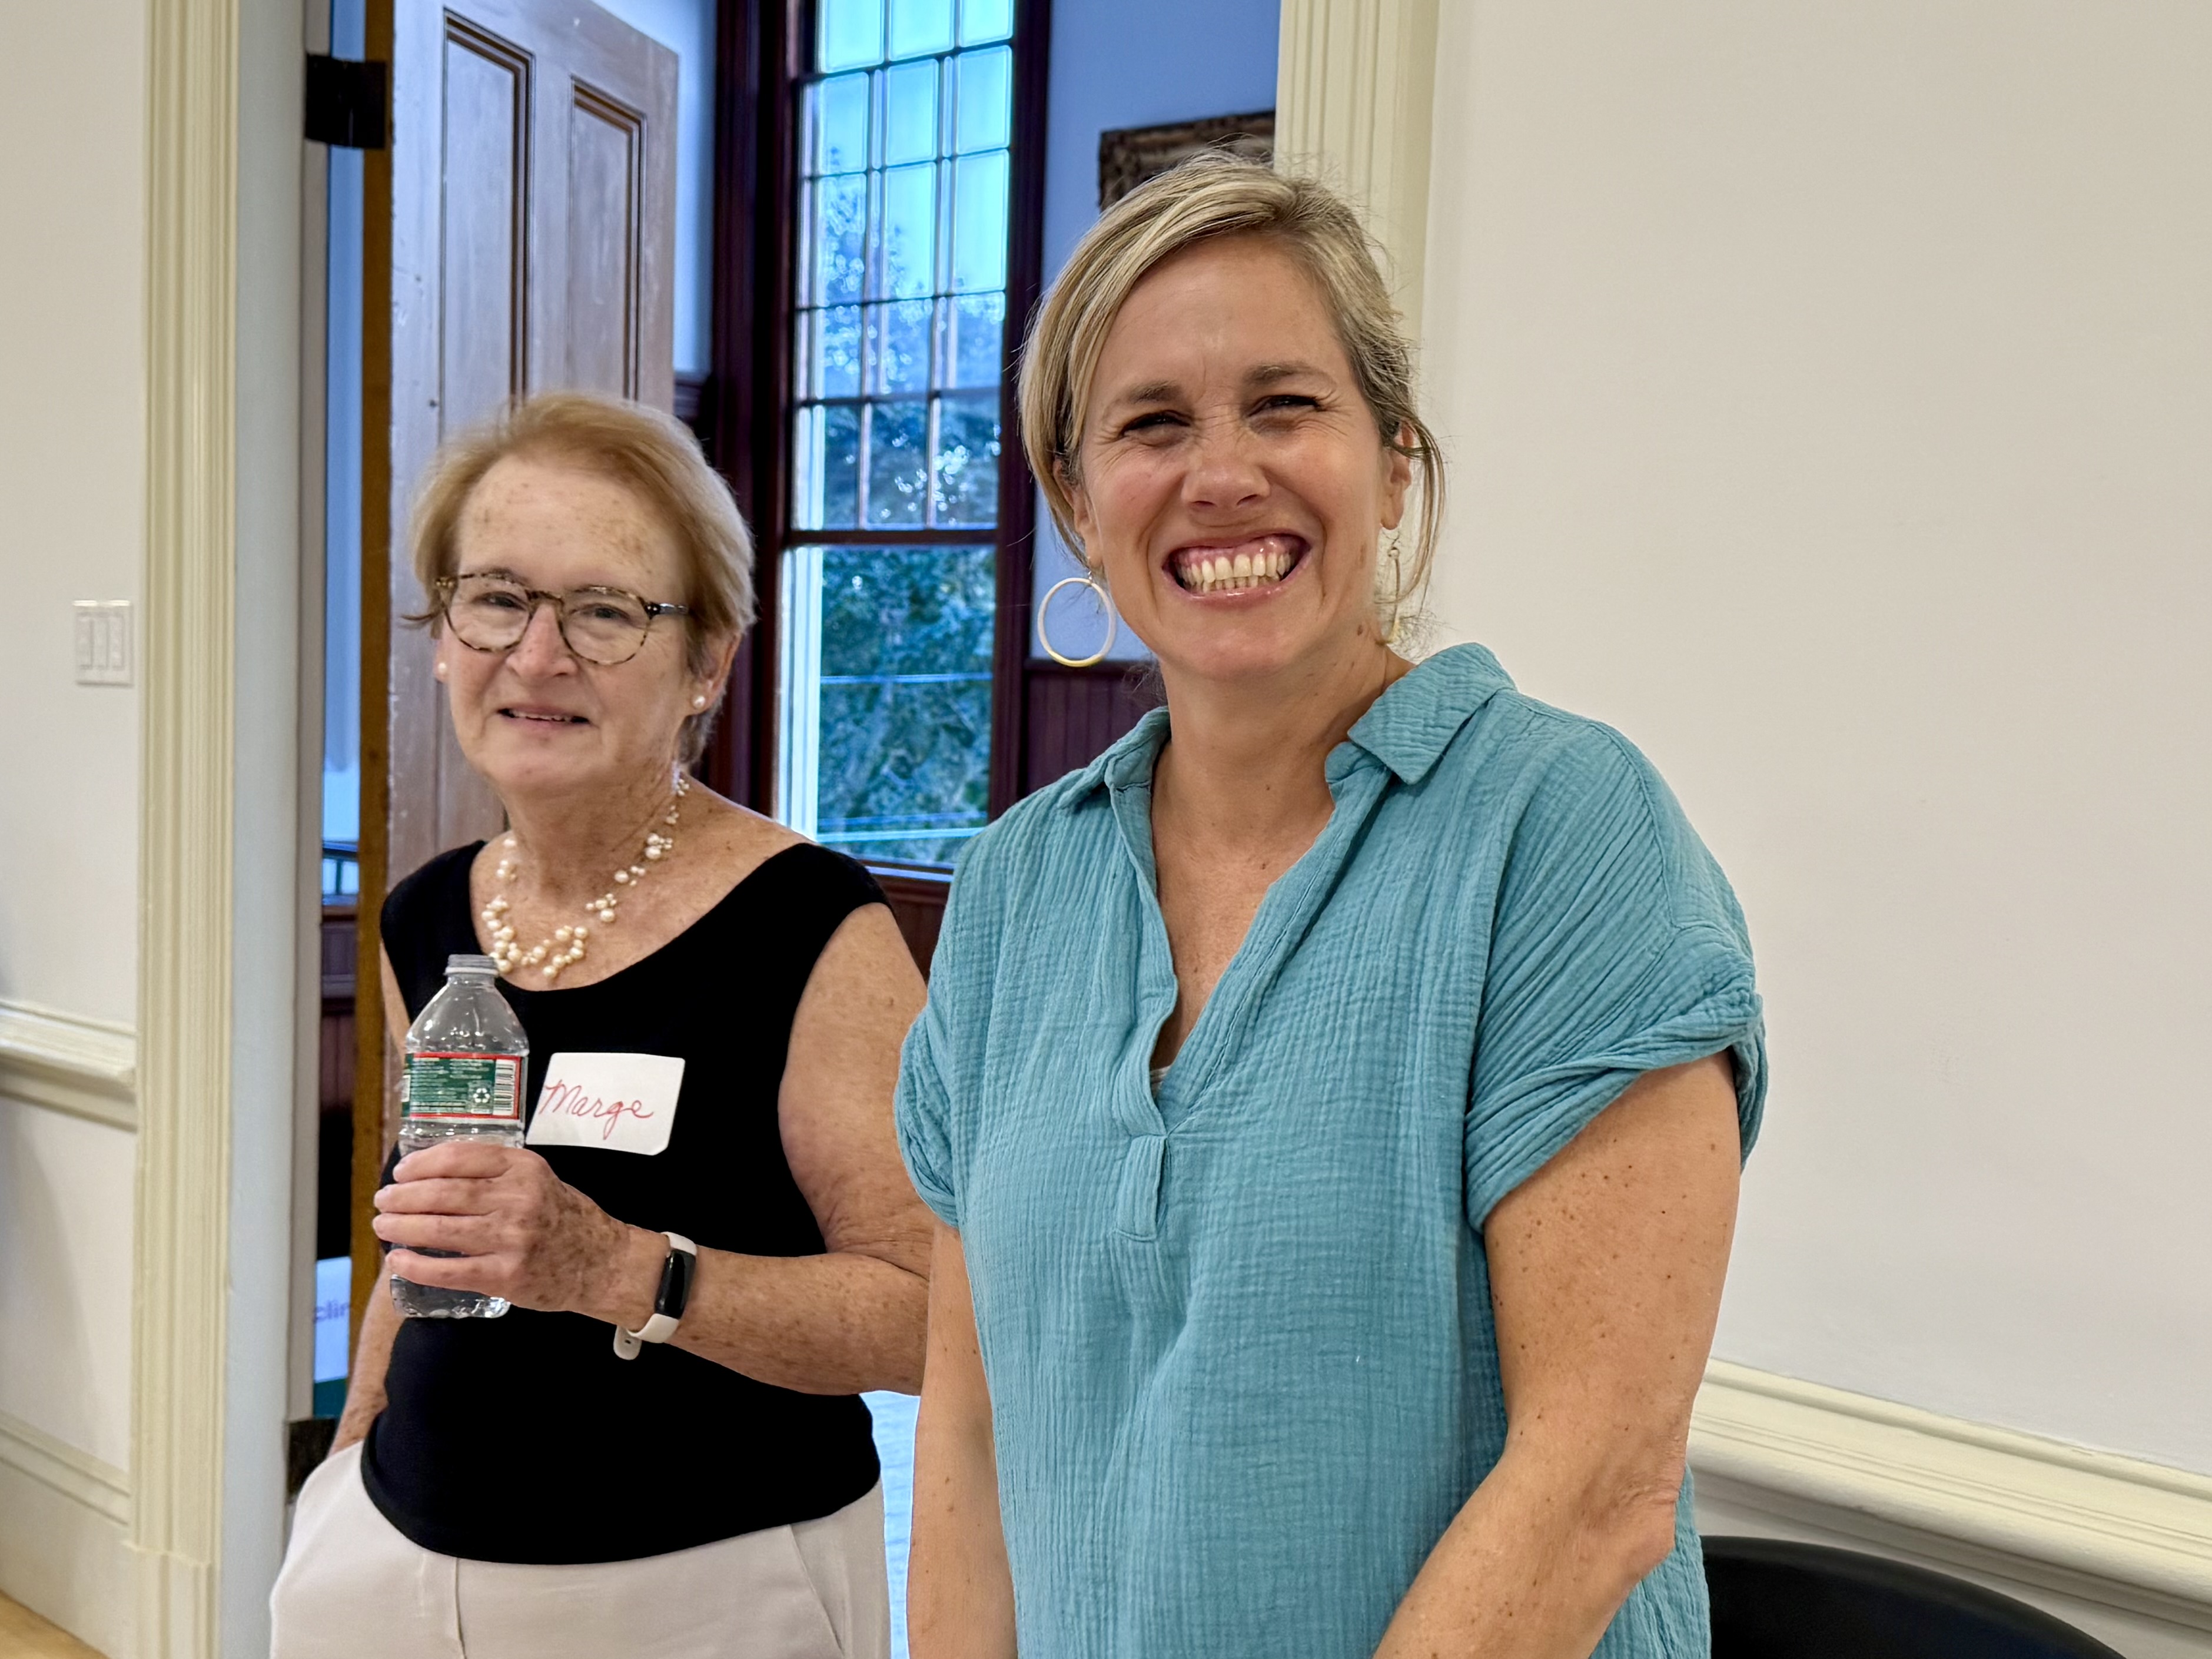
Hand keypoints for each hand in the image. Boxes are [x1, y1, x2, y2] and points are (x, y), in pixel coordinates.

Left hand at [372, 1142, 658, 1324]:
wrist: (599, 1262)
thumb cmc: (562, 1217)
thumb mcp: (537, 1178)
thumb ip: (495, 1171)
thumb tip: (431, 1172)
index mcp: (524, 1168)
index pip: (460, 1157)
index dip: (422, 1163)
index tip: (402, 1171)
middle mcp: (517, 1199)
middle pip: (444, 1193)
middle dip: (404, 1196)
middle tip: (383, 1200)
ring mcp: (512, 1239)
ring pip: (441, 1229)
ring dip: (403, 1227)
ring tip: (383, 1226)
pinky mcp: (505, 1275)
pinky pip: (450, 1270)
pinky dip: (417, 1265)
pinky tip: (399, 1260)